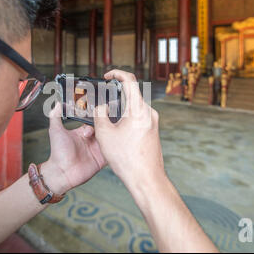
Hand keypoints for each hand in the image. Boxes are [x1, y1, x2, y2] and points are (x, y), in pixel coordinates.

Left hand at [41, 102, 106, 193]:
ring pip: (109, 139)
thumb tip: (57, 103)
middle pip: (103, 129)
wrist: (62, 172)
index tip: (100, 112)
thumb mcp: (55, 131)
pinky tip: (117, 141)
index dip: (96, 117)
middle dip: (106, 125)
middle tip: (109, 121)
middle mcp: (91, 140)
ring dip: (112, 134)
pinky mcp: (102, 159)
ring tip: (115, 130)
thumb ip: (55, 116)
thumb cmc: (57, 152)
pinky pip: (112, 151)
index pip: (93, 121)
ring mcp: (97, 149)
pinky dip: (115, 147)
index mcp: (82, 132)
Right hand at [93, 70, 165, 188]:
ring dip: (120, 108)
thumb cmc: (127, 159)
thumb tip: (101, 107)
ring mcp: (153, 122)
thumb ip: (100, 115)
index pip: (130, 80)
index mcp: (139, 110)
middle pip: (132, 94)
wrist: (146, 179)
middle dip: (115, 94)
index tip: (107, 75)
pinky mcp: (153, 131)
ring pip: (134, 107)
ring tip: (107, 119)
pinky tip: (117, 130)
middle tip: (102, 99)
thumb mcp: (104, 134)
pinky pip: (138, 117)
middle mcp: (149, 113)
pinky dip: (126, 118)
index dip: (117, 73)